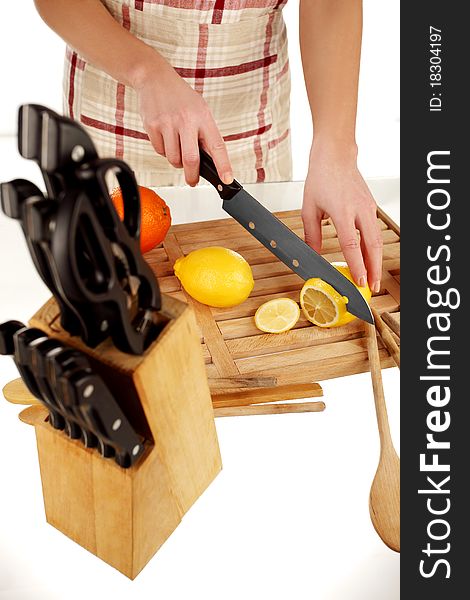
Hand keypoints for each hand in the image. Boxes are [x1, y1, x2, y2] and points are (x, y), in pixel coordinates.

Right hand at [135, 62, 232, 186]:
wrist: (155, 78)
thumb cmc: (181, 98)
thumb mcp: (200, 110)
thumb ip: (205, 134)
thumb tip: (209, 163)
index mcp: (203, 117)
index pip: (217, 146)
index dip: (223, 165)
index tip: (227, 179)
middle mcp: (186, 120)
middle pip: (191, 159)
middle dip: (192, 176)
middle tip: (193, 181)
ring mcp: (168, 123)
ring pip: (174, 159)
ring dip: (176, 161)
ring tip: (177, 147)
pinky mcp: (152, 126)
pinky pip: (160, 151)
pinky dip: (164, 151)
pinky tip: (165, 137)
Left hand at [301, 143, 382, 292]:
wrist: (336, 155)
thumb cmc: (321, 178)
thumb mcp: (309, 208)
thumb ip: (311, 234)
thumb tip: (311, 255)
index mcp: (343, 211)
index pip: (352, 244)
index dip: (357, 265)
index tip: (360, 280)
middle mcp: (360, 210)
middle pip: (372, 245)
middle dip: (374, 269)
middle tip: (372, 287)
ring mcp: (368, 208)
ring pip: (376, 240)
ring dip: (376, 261)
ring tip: (372, 278)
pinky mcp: (371, 206)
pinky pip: (374, 232)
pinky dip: (373, 248)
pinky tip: (368, 259)